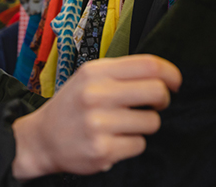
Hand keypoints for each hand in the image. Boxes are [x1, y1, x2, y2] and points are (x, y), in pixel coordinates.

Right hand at [11, 54, 181, 179]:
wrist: (40, 139)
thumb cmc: (72, 106)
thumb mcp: (88, 78)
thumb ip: (120, 73)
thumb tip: (162, 75)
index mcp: (96, 72)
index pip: (149, 65)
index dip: (171, 73)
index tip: (175, 82)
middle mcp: (96, 95)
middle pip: (157, 92)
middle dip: (162, 100)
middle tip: (154, 104)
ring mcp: (99, 124)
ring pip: (152, 122)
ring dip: (145, 125)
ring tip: (125, 125)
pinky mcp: (102, 150)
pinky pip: (139, 145)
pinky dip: (131, 144)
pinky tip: (113, 140)